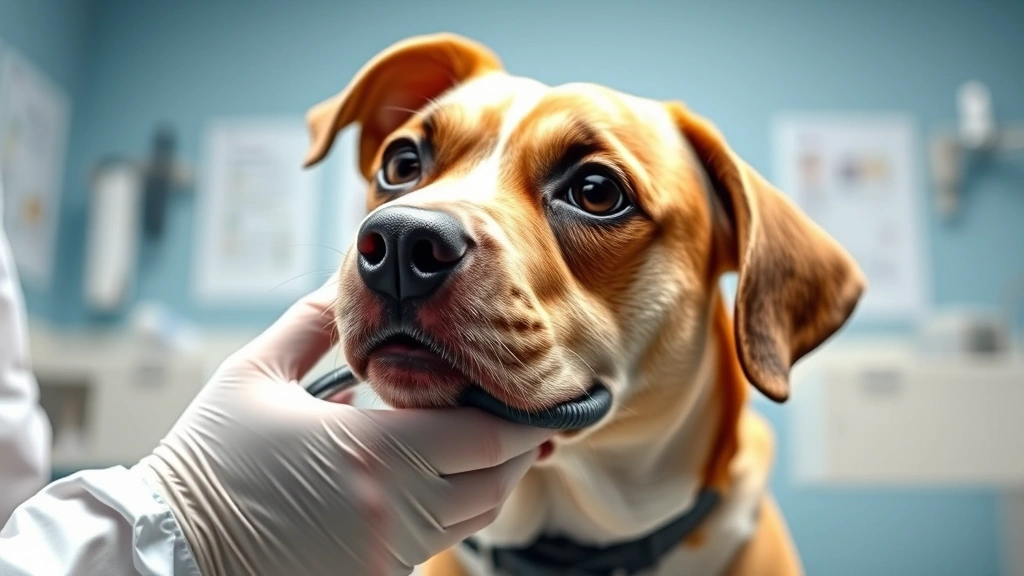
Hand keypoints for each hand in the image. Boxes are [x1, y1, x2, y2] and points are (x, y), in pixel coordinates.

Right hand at [136, 281, 553, 575]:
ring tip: (488, 434)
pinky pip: (442, 540)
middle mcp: (394, 512)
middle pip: (496, 481)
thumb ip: (312, 322)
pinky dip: (459, 506)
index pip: (485, 439)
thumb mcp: (254, 374)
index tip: (533, 389)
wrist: (173, 549)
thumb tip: (344, 278)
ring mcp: (388, 553)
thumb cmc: (211, 461)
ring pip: (477, 515)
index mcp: (372, 455)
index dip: (519, 415)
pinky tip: (442, 473)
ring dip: (493, 476)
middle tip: (519, 408)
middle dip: (517, 444)